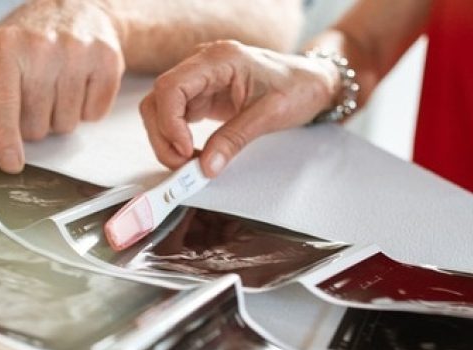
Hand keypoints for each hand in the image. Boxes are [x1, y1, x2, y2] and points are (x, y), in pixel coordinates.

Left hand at [0, 0, 125, 173]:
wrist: (78, 7)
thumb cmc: (26, 35)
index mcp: (7, 50)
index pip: (5, 105)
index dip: (7, 138)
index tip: (10, 163)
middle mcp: (42, 50)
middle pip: (36, 126)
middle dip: (33, 123)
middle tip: (33, 96)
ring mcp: (77, 55)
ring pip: (65, 124)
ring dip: (59, 117)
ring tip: (55, 89)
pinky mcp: (107, 62)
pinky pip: (93, 114)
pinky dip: (86, 109)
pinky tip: (77, 85)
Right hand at [139, 40, 339, 177]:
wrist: (313, 83)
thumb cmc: (299, 87)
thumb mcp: (269, 116)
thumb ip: (234, 140)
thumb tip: (205, 168)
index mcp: (219, 59)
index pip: (171, 87)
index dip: (169, 123)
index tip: (184, 151)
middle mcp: (204, 65)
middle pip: (159, 99)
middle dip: (164, 136)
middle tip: (182, 165)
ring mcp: (201, 80)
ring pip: (162, 109)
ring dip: (167, 139)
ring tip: (188, 163)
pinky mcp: (202, 95)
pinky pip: (176, 116)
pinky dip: (177, 138)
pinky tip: (193, 154)